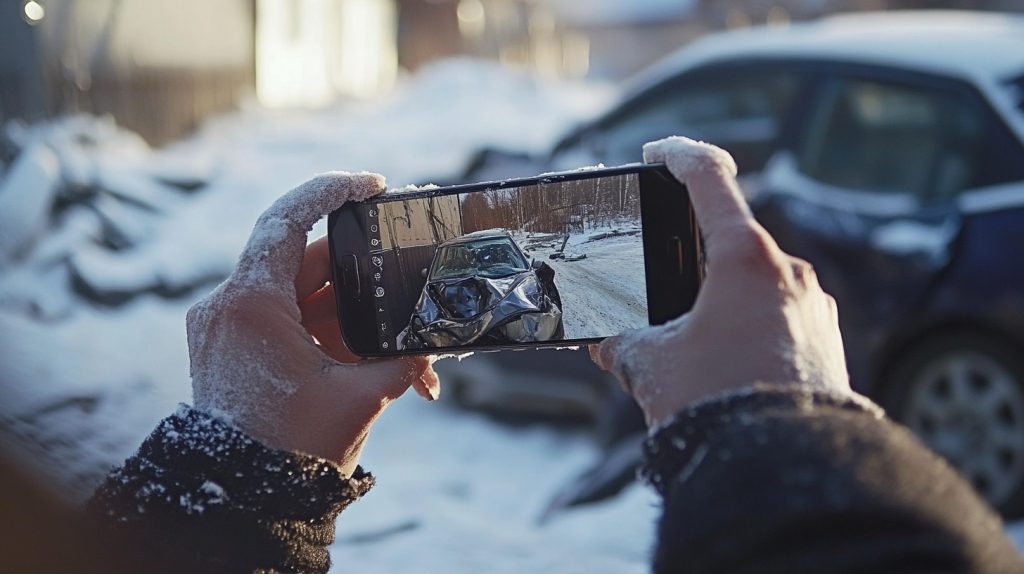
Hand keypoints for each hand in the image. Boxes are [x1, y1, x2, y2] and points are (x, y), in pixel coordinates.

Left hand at [186, 172, 439, 474]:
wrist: (240, 500)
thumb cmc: (289, 450)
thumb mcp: (359, 399)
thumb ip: (400, 362)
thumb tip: (428, 346)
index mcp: (250, 304)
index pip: (288, 219)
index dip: (332, 191)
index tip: (372, 185)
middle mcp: (232, 306)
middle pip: (309, 266)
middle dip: (367, 283)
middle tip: (411, 282)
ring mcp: (232, 328)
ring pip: (306, 300)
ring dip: (355, 323)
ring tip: (406, 359)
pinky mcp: (239, 349)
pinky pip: (292, 326)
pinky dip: (331, 340)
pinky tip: (375, 367)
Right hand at [594, 137, 850, 426]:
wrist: (783, 468)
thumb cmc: (716, 404)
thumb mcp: (651, 366)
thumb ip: (623, 343)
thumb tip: (609, 344)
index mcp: (745, 258)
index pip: (710, 179)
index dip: (678, 156)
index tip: (658, 155)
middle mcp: (788, 271)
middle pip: (730, 241)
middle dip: (692, 262)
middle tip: (661, 291)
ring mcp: (813, 306)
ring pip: (756, 284)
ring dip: (721, 301)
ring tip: (692, 346)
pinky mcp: (828, 341)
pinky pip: (780, 316)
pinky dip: (749, 328)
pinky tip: (726, 367)